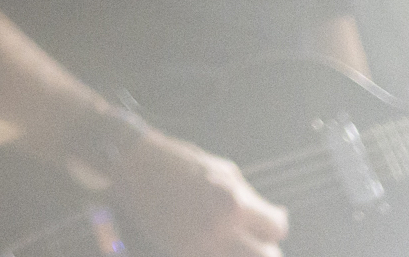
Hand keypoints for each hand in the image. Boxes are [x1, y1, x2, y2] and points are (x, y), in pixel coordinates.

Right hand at [114, 129, 287, 256]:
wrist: (132, 165)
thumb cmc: (177, 161)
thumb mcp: (219, 169)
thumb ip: (247, 195)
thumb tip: (271, 213)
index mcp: (232, 202)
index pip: (275, 227)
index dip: (276, 221)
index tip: (271, 218)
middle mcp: (220, 229)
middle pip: (267, 256)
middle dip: (265, 246)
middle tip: (255, 235)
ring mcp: (201, 246)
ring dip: (245, 253)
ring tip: (236, 241)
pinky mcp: (184, 253)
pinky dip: (220, 253)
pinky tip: (215, 242)